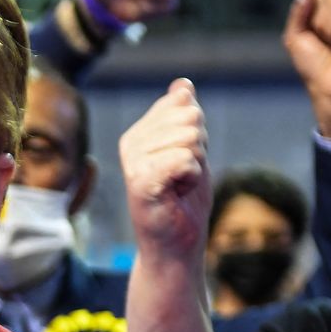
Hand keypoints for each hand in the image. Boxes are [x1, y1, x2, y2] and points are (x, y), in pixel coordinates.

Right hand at [120, 79, 210, 264]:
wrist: (175, 246)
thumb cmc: (183, 202)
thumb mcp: (190, 151)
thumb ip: (185, 117)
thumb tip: (182, 84)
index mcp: (140, 132)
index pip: (185, 104)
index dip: (198, 135)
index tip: (184, 163)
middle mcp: (131, 142)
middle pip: (190, 117)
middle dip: (199, 148)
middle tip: (183, 177)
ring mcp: (133, 161)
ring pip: (190, 137)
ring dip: (196, 164)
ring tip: (179, 186)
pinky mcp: (141, 180)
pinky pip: (185, 158)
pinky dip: (191, 177)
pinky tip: (177, 193)